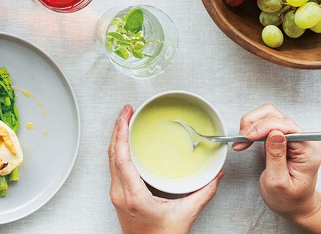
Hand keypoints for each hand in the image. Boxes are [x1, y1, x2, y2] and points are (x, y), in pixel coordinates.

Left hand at [109, 105, 221, 233]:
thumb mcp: (185, 215)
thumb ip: (202, 194)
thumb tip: (215, 175)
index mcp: (132, 195)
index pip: (120, 156)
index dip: (121, 132)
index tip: (126, 115)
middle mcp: (119, 193)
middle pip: (112, 153)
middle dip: (117, 128)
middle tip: (127, 111)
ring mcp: (116, 194)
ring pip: (110, 159)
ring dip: (116, 138)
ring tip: (125, 121)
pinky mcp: (117, 195)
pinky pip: (114, 167)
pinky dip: (118, 150)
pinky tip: (124, 142)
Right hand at [235, 104, 320, 229]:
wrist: (293, 206)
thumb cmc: (289, 199)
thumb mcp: (279, 182)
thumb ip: (276, 157)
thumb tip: (274, 133)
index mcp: (307, 150)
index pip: (287, 126)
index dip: (265, 127)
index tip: (248, 137)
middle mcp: (301, 140)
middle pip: (275, 115)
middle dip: (255, 124)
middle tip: (242, 139)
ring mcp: (291, 137)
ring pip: (267, 115)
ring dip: (251, 124)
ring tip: (242, 140)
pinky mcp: (280, 137)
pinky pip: (263, 123)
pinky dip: (251, 128)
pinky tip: (245, 140)